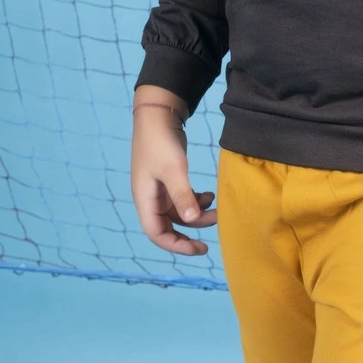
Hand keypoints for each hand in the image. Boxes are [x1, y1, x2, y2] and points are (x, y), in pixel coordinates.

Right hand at [130, 94, 217, 255]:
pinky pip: (182, 199)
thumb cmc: (161, 142)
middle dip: (190, 233)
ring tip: (216, 208)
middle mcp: (150, 198)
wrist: (158, 114)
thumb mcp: (173, 169)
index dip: (176, 246)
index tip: (199, 248)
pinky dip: (196, 201)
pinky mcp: (169, 179)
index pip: (157, 233)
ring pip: (179, 213)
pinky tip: (209, 195)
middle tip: (211, 239)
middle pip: (168, 227)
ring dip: (197, 214)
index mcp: (145, 200)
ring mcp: (159, 189)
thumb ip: (182, 196)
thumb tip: (192, 221)